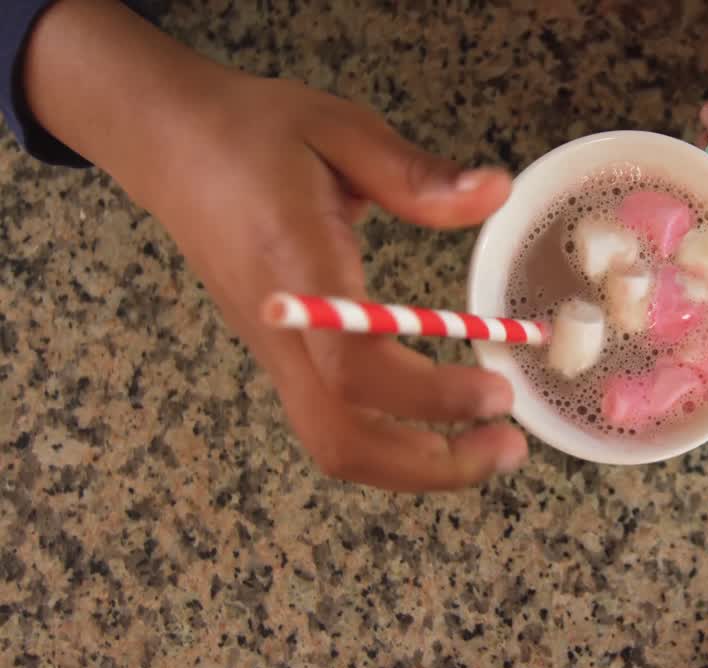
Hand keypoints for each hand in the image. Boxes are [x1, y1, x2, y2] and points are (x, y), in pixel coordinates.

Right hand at [24, 0, 527, 490]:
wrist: (167, 145)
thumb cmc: (252, 134)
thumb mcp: (341, 130)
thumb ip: (416, 174)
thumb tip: (495, 192)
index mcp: (295, 269)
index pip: (354, 366)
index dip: (429, 397)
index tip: (496, 391)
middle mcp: (280, 330)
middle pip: (342, 439)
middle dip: (431, 464)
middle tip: (509, 444)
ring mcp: (274, 353)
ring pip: (334, 444)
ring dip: (416, 464)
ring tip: (488, 444)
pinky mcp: (279, 358)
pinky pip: (332, 423)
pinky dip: (393, 443)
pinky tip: (443, 423)